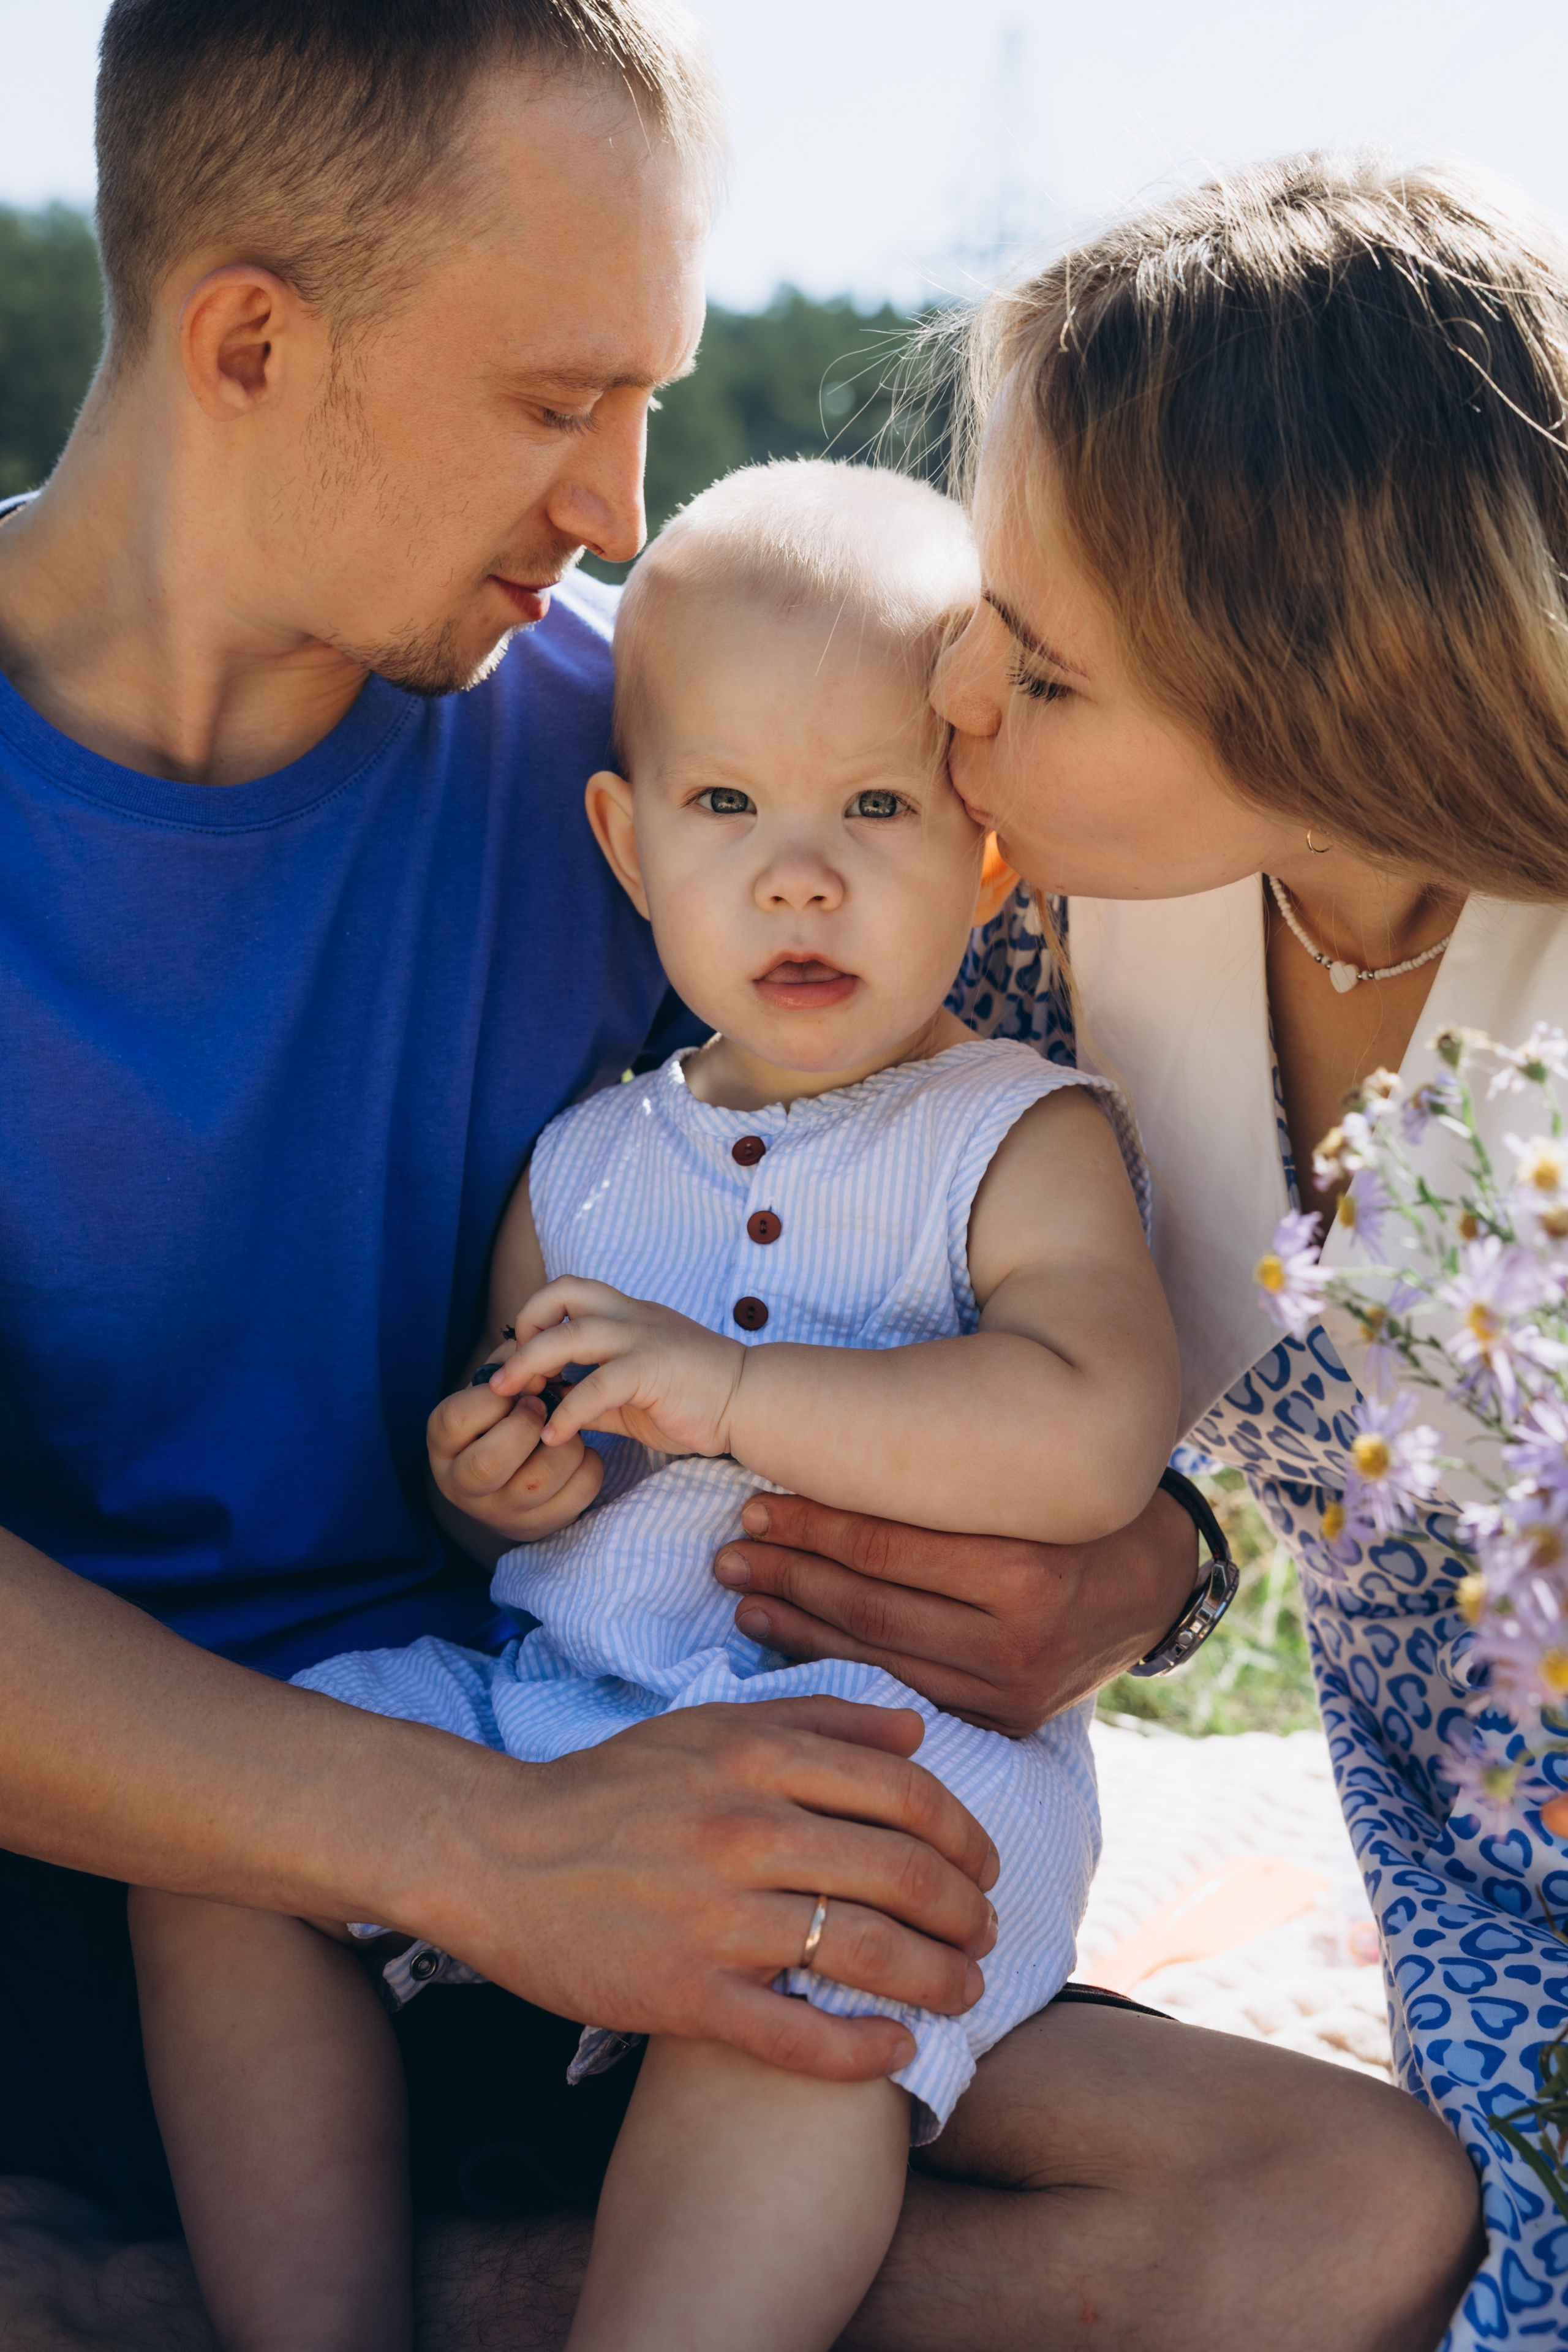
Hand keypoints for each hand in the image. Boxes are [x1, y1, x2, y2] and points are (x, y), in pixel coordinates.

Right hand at [420, 1694, 999, 2079]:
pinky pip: (796, 2036)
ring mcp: (714, 1918)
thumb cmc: (609, 1787)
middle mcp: (744, 1831)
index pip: (907, 1796)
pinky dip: (861, 2050)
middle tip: (985, 1934)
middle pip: (904, 1875)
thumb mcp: (708, 1727)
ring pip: (866, 1953)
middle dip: (967, 1914)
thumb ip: (816, 1720)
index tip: (983, 1867)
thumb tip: (915, 1730)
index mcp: (756, 1760)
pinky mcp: (682, 1994)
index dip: (966, 1837)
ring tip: (963, 1991)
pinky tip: (895, 2050)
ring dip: (937, 1979)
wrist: (493, 1852)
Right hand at [427, 1356, 600, 1539]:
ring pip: (539, 1482)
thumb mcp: (492, 1386)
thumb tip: (540, 1354)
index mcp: (443, 1444)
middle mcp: (462, 1486)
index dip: (495, 1396)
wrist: (505, 1477)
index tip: (518, 1386)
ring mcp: (500, 1512)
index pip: (456, 1419)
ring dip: (564, 1444)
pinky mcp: (539, 1526)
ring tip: (564, 1429)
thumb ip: (511, 1363)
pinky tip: (578, 1453)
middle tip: (542, 1406)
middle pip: (490, 1463)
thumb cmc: (499, 1417)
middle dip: (526, 1426)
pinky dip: (589, 1463)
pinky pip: (578, 1492)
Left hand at [490, 1277, 745, 1456]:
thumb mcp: (633, 1393)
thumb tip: (554, 1406)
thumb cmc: (697, 1397)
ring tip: (511, 1398)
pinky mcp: (654, 1370)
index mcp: (628, 1314)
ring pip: (572, 1333)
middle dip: (522, 1330)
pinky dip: (569, 1410)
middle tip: (503, 1375)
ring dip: (531, 1363)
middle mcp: (632, 1316)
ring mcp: (644, 1339)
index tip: (521, 1359)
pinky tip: (554, 1435)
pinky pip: (599, 1385)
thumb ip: (595, 1393)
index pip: (569, 1291)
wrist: (752, 1402)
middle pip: (562, 1294)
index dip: (535, 1316)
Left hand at [712, 1486, 1198, 1736]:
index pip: (889, 1546)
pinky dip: (841, 1667)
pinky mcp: (1008, 1720)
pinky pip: (906, 1692)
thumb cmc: (1073, 1509)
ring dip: (799, 1627)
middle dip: (790, 1576)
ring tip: (742, 1601)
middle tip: (728, 1555)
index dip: (812, 1524)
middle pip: (874, 1605)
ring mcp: (1012, 1688)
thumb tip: (823, 1458)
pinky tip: (793, 1647)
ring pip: (880, 1656)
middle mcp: (1019, 1636)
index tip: (753, 1505)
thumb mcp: (1020, 1482)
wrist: (1156, 1583)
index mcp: (1026, 1565)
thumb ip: (938, 1483)